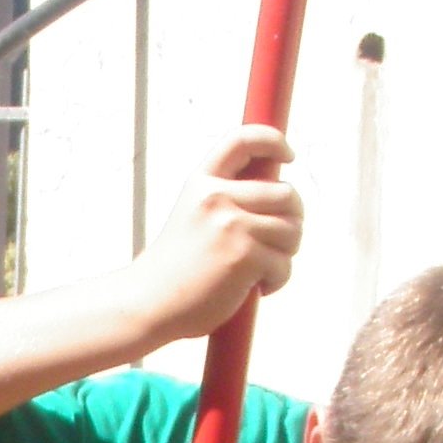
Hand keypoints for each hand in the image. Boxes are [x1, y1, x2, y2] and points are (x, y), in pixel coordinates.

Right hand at [124, 126, 303, 349]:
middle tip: (279, 243)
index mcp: (203, 183)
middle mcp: (217, 197)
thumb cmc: (176, 268)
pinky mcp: (244, 255)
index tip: (289, 156)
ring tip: (263, 270)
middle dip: (293, 220)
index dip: (274, 140)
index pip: (243, 139)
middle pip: (287, 194)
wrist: (148, 303)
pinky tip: (257, 288)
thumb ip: (228, 201)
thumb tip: (283, 197)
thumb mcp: (194, 217)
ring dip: (286, 254)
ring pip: (292, 231)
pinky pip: (284, 264)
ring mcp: (231, 225)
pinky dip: (277, 280)